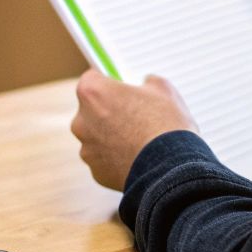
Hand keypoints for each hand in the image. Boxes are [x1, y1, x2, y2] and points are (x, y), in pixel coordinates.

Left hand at [71, 69, 197, 190]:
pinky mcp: (96, 172)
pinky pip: (105, 160)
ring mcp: (87, 149)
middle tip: (135, 114)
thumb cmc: (166, 125)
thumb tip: (146, 85)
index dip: (110, 82)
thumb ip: (147, 83)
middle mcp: (81, 121)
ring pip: (98, 137)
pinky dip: (117, 159)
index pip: (92, 78)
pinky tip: (138, 158)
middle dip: (109, 111)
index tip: (121, 86)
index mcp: (92, 93)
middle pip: (92, 110)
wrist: (171, 169)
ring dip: (113, 136)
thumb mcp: (163, 90)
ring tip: (140, 140)